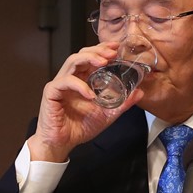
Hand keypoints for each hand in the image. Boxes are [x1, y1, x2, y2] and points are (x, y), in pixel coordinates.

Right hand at [27, 42, 144, 161]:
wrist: (62, 144)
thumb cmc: (80, 127)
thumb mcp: (107, 114)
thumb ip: (122, 103)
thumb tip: (140, 93)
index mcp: (82, 79)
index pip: (91, 57)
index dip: (103, 49)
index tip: (117, 47)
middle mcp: (71, 78)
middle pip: (81, 54)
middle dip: (97, 50)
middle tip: (112, 53)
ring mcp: (60, 84)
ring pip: (72, 61)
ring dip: (88, 59)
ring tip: (103, 63)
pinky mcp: (52, 92)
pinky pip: (65, 82)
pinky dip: (79, 85)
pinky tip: (90, 94)